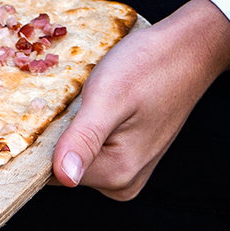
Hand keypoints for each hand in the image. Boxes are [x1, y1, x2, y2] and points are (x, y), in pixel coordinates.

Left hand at [52, 0, 229, 199]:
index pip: (54, 174)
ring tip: (86, 99)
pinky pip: (91, 147)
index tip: (47, 112)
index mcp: (118, 173)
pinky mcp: (128, 155)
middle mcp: (124, 181)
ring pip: (75, 155)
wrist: (187, 49)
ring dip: (69, 129)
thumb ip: (85, 139)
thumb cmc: (148, 66)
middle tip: (72, 99)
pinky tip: (94, 105)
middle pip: (63, 166)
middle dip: (57, 135)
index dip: (42, 143)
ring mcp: (128, 169)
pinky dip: (83, 126)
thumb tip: (65, 178)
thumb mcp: (109, 98)